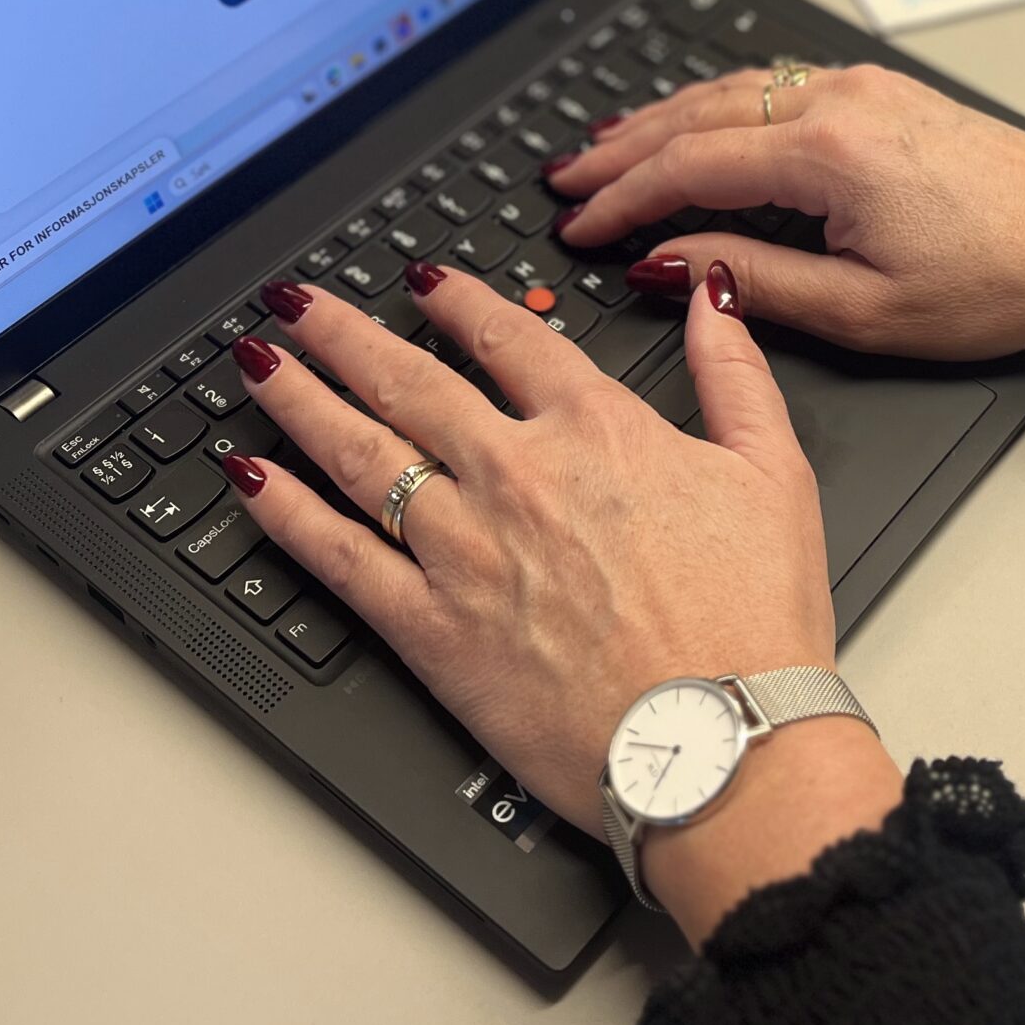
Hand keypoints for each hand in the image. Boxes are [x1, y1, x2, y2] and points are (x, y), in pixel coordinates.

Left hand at [220, 267, 902, 940]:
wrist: (721, 745)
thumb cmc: (753, 627)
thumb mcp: (775, 472)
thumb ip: (734, 371)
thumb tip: (709, 295)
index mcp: (598, 430)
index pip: (507, 337)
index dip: (455, 299)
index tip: (421, 279)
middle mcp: (517, 475)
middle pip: (408, 379)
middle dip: (343, 331)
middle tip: (299, 303)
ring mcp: (465, 549)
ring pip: (358, 452)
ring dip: (299, 397)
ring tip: (259, 362)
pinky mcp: (431, 628)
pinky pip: (337, 556)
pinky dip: (284, 512)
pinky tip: (249, 479)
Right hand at [548, 63, 1024, 360]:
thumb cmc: (999, 281)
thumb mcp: (865, 310)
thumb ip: (752, 281)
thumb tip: (669, 262)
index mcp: (828, 154)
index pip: (688, 165)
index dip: (621, 198)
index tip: (577, 226)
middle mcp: (839, 103)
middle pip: (696, 114)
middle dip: (621, 148)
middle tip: (563, 178)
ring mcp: (862, 88)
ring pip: (731, 90)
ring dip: (661, 119)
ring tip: (606, 147)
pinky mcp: (882, 92)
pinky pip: (772, 86)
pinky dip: (715, 106)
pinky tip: (693, 121)